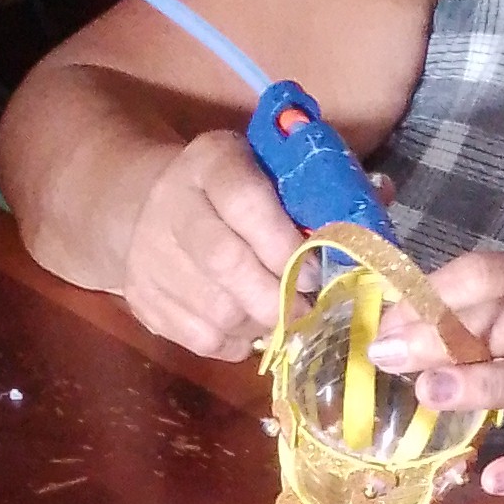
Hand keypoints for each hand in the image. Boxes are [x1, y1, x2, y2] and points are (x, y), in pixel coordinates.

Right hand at [121, 130, 304, 358]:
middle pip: (226, 262)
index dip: (284, 244)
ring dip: (262, 322)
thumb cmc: (232, 193)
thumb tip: (360, 224)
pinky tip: (249, 324)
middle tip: (306, 308)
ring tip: (282, 316)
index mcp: (210, 162)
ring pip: (218, 311)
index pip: (244, 201)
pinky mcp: (144, 301)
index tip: (314, 272)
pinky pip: (203, 339)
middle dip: (277, 295)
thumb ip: (305, 196)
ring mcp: (149, 257)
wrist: (149, 210)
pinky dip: (237, 341)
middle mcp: (170, 205)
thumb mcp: (264, 171)